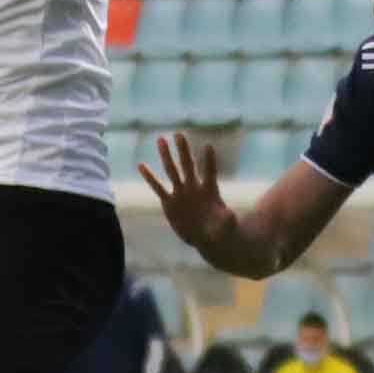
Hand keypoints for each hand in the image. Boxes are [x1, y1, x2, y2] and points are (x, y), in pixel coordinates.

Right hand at [137, 133, 241, 259]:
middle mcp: (194, 188)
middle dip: (183, 150)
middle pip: (188, 165)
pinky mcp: (169, 203)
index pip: (210, 172)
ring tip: (160, 139)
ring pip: (172, 171)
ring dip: (166, 156)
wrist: (206, 238)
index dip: (209, 160)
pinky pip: (158, 187)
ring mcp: (181, 193)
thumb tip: (232, 217)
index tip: (209, 146)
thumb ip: (227, 220)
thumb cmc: (220, 231)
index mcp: (210, 191)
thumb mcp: (225, 227)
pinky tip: (141, 165)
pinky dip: (150, 177)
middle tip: (179, 134)